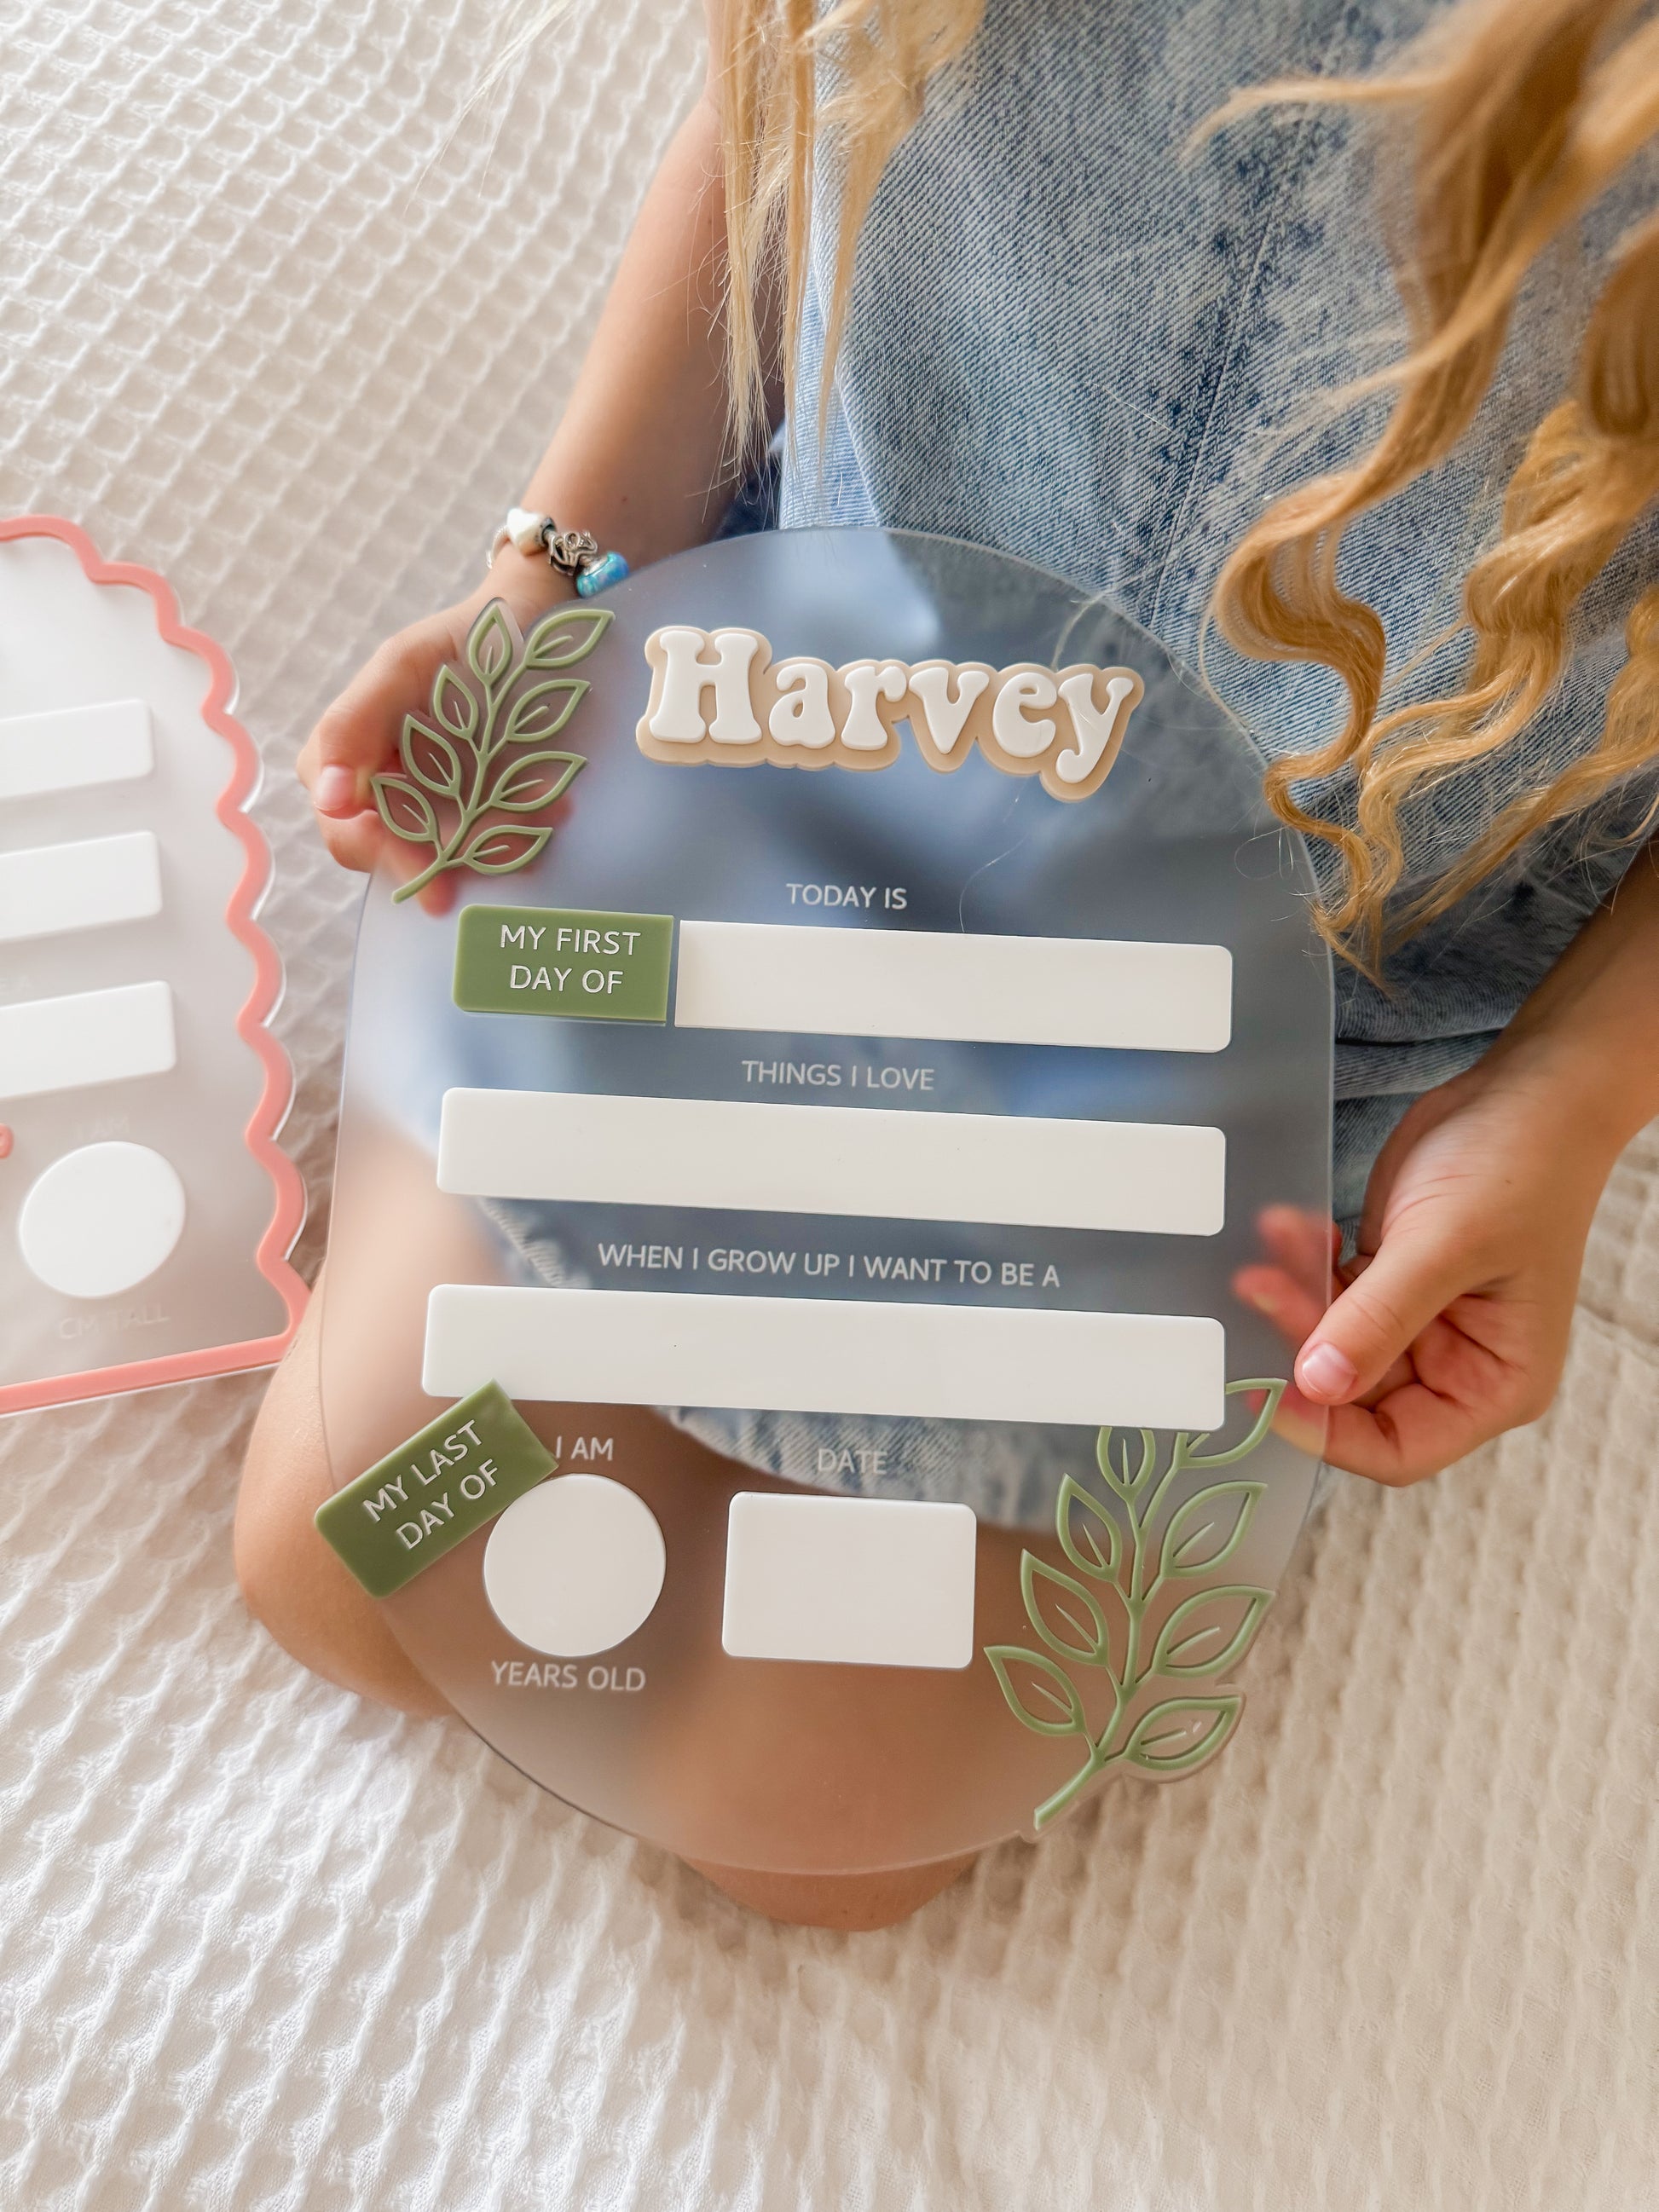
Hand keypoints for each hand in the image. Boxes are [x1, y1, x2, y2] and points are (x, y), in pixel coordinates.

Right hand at [296, 548, 572, 909]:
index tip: (436, 874)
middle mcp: (381, 786)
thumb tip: (328, 799)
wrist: (525, 624)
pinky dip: (521, 826)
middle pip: (401, 851)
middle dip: (455, 854)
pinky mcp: (478, 803)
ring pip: (453, 850)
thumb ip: (353, 724)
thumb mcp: (403, 667)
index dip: (386, 856)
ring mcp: (431, 799)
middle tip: (511, 849)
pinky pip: (493, 835)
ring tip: (544, 816)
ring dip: (498, 842)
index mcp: (344, 757)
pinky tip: (553, 803)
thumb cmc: (457, 638)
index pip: (348, 831)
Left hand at [1234, 1053, 1617, 1483]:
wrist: (1526, 1093)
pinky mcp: (1386, 1281)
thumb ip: (1380, 1319)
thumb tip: (1317, 1385)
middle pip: (1350, 1392)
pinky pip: (1328, 1293)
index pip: (1398, 1447)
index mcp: (1493, 1385)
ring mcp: (1417, 1323)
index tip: (1268, 1389)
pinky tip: (1289, 1225)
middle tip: (1257, 1286)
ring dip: (1293, 1296)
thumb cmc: (1519, 1168)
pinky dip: (1304, 1265)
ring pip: (1328, 1340)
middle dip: (1300, 1342)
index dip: (1329, 1431)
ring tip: (1273, 1241)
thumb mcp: (1446, 1246)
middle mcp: (1454, 1367)